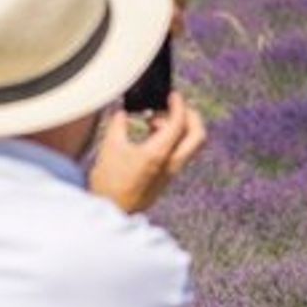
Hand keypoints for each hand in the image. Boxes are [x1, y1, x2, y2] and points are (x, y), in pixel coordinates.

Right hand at [89, 91, 206, 213]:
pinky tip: (151, 136)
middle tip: (175, 107)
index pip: (179, 123)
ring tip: (155, 122)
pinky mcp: (166, 178)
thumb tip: (123, 112)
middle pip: (198, 136)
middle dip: (191, 116)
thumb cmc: (109, 183)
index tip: (173, 96)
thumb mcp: (110, 147)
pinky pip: (179, 153)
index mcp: (158, 154)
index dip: (178, 105)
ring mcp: (171, 173)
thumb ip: (119, 124)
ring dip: (180, 128)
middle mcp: (171, 165)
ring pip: (190, 146)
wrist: (111, 210)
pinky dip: (173, 140)